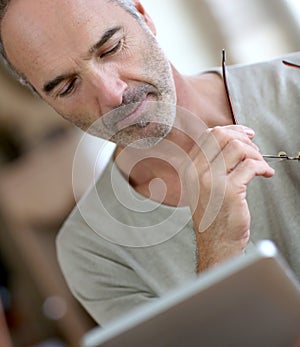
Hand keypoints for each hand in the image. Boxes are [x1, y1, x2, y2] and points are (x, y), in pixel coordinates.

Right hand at [180, 125, 274, 271]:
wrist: (216, 242)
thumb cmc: (213, 215)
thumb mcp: (203, 185)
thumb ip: (212, 163)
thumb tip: (233, 140)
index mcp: (190, 168)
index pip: (209, 135)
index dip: (231, 130)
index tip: (245, 135)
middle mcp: (197, 172)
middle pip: (222, 135)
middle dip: (244, 138)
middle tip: (254, 148)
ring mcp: (211, 181)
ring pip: (238, 148)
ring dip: (256, 153)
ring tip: (260, 165)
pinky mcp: (229, 191)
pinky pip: (251, 166)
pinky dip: (263, 167)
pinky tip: (265, 173)